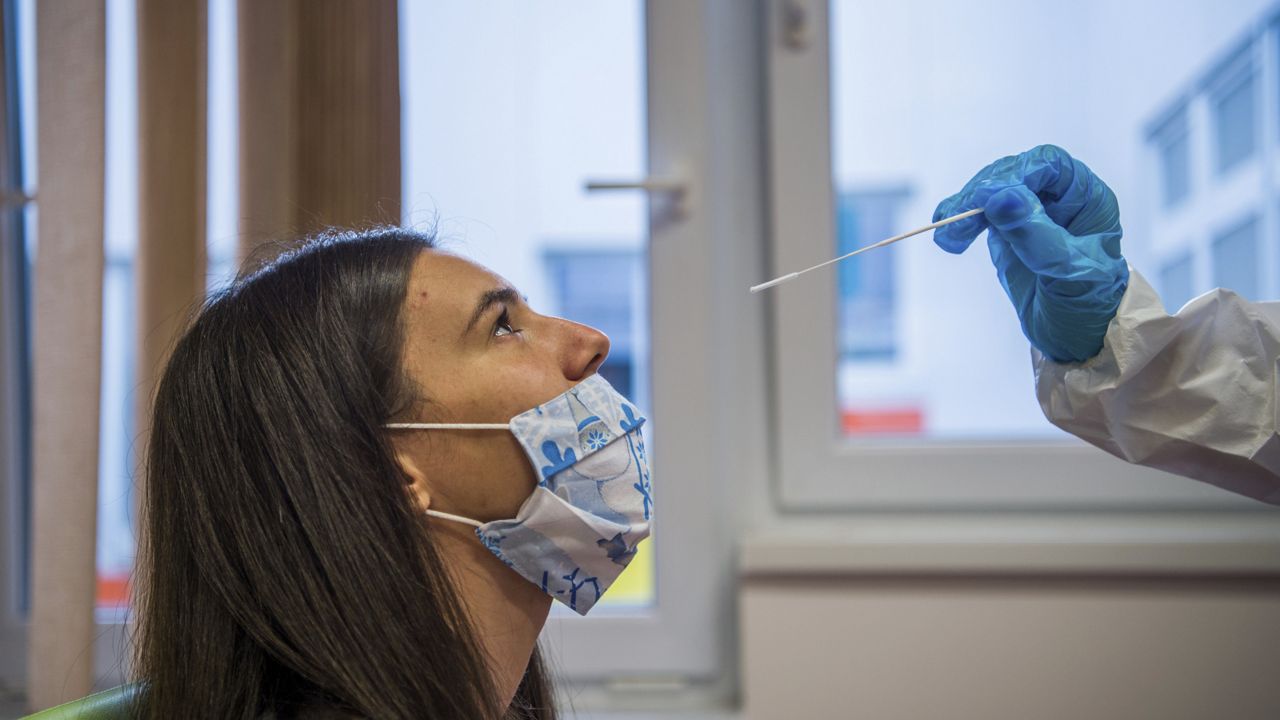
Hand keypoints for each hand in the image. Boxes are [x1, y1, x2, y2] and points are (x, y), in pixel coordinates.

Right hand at [932, 144, 1128, 362]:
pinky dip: (960, 220)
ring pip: (992, 192)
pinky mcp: (1007, 232)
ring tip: (946, 236)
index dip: (1018, 174)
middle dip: (982, 194)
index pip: (1049, 166)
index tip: (989, 198)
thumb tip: (1002, 198)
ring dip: (964, 208)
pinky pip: (980, 214)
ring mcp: (1031, 214)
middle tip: (956, 220)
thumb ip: (1036, 235)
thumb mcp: (1068, 273)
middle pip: (1013, 174)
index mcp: (1086, 200)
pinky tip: (946, 232)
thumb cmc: (1087, 306)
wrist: (1076, 337)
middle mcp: (1059, 200)